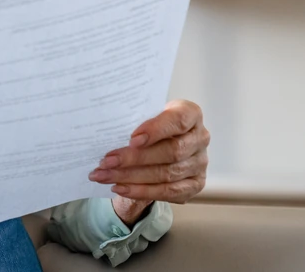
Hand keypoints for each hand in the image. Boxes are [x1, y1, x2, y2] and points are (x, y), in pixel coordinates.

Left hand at [89, 100, 210, 224]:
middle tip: (106, 161)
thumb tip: (107, 133)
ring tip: (104, 176)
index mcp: (190, 114)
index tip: (131, 139)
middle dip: (134, 159)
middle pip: (171, 152)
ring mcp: (200, 163)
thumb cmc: (149, 125)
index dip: (156, 130)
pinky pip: (168, 192)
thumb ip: (134, 121)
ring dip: (131, 177)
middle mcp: (200, 138)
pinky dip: (141, 191)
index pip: (177, 120)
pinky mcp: (195, 184)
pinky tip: (120, 187)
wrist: (159, 142)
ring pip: (167, 174)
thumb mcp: (144, 115)